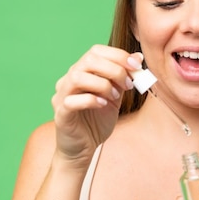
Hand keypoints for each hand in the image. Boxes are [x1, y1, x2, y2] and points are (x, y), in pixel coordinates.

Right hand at [51, 45, 141, 163]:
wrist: (83, 148)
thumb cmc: (97, 120)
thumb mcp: (116, 96)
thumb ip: (123, 77)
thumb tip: (138, 57)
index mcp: (81, 72)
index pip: (96, 51)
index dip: (118, 55)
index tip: (136, 66)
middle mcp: (68, 80)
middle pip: (88, 60)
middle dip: (114, 69)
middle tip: (128, 84)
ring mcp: (62, 96)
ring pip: (77, 77)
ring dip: (102, 84)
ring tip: (115, 96)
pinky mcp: (61, 114)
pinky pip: (72, 101)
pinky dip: (91, 100)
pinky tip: (103, 105)